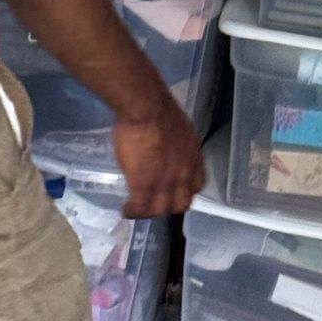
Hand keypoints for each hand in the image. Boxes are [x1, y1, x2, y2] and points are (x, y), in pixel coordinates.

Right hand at [111, 87, 203, 216]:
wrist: (146, 108)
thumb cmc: (158, 108)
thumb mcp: (179, 129)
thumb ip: (176, 145)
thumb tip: (166, 147)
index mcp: (193, 157)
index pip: (196, 185)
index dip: (185, 191)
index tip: (175, 191)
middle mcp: (183, 173)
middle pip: (181, 203)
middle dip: (168, 207)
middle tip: (155, 204)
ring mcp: (165, 182)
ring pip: (160, 210)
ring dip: (149, 212)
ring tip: (138, 210)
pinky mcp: (143, 185)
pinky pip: (139, 208)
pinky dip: (132, 211)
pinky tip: (125, 210)